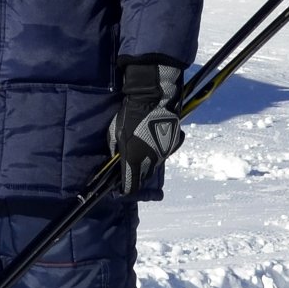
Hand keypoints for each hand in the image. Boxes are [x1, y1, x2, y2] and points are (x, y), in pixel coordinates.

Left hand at [110, 59, 184, 196]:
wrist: (153, 98)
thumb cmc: (130, 115)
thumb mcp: (115, 132)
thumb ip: (115, 149)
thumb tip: (116, 157)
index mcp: (134, 160)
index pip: (130, 186)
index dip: (125, 189)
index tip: (121, 187)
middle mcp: (151, 161)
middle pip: (143, 177)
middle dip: (136, 175)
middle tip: (129, 166)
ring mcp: (164, 153)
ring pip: (154, 165)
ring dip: (147, 162)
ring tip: (141, 149)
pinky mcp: (173, 144)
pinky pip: (164, 153)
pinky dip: (158, 150)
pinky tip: (153, 139)